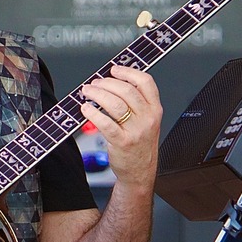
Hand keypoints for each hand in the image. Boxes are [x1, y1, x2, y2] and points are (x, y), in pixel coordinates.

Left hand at [80, 64, 161, 191]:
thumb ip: (137, 103)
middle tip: (94, 84)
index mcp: (155, 109)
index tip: (114, 70)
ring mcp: (136, 130)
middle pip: (127, 90)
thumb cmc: (140, 145)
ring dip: (97, 94)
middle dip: (107, 83)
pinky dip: (93, 113)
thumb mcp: (147, 121)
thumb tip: (113, 84)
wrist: (140, 172)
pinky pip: (105, 123)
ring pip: (115, 104)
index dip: (128, 72)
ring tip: (87, 93)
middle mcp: (148, 118)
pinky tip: (85, 109)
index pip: (146, 82)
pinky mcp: (122, 142)